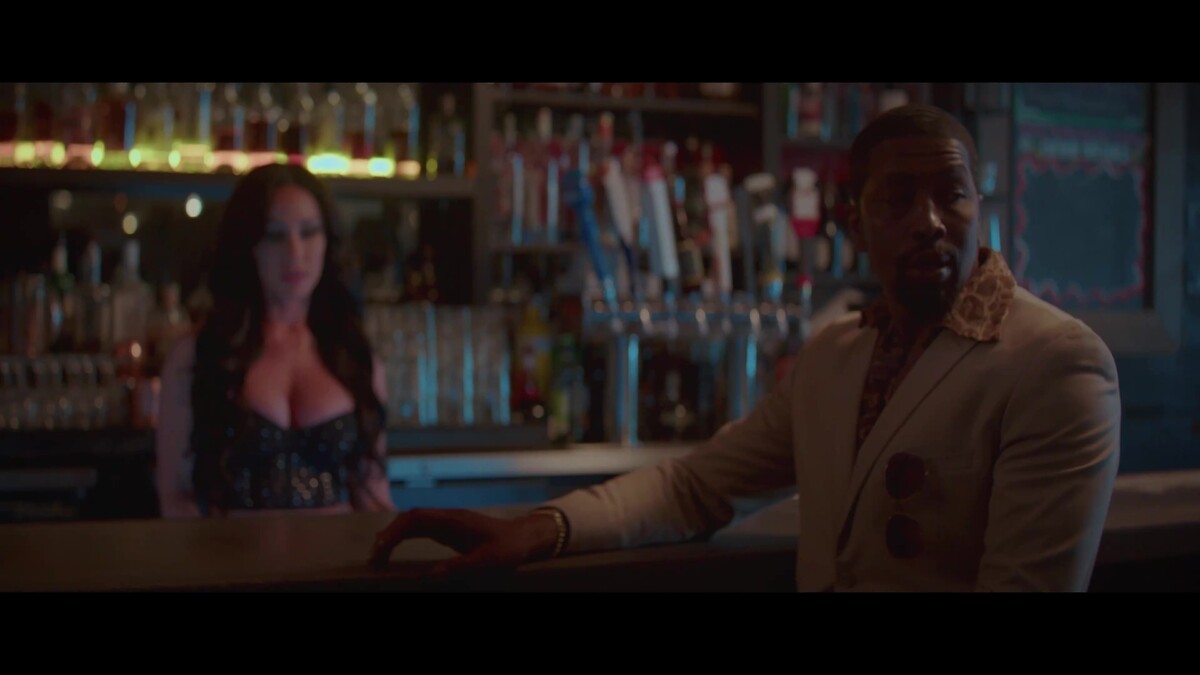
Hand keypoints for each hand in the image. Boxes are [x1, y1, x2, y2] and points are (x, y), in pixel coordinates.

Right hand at [368, 508, 560, 578]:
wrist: (523, 538)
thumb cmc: (508, 548)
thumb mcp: (488, 561)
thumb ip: (463, 566)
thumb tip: (434, 575)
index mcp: (454, 520)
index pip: (417, 518)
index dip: (396, 530)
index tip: (381, 547)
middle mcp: (447, 518)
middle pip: (409, 519)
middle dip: (388, 535)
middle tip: (374, 559)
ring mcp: (446, 523)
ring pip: (412, 523)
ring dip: (393, 536)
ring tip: (377, 556)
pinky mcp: (447, 530)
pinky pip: (419, 530)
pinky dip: (403, 537)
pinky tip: (392, 548)